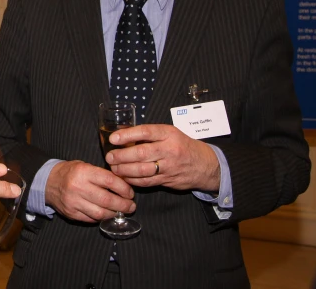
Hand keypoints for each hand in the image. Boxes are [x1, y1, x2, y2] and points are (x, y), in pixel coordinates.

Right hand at [44, 160, 134, 222]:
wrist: (48, 181)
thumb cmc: (70, 172)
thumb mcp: (85, 166)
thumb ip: (102, 175)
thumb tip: (123, 185)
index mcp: (83, 172)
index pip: (110, 181)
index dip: (124, 189)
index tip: (130, 193)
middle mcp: (78, 187)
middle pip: (107, 200)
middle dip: (123, 205)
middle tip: (131, 206)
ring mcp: (73, 202)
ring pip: (100, 213)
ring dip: (114, 214)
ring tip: (121, 211)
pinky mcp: (71, 213)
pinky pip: (91, 219)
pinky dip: (102, 218)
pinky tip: (107, 214)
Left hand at [105, 124, 220, 191]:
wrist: (206, 165)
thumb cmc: (183, 145)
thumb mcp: (170, 133)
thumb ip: (151, 135)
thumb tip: (124, 135)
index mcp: (168, 134)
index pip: (145, 132)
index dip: (127, 135)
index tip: (113, 138)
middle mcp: (169, 150)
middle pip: (141, 153)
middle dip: (121, 156)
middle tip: (109, 156)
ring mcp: (169, 167)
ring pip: (142, 170)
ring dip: (124, 170)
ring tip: (114, 168)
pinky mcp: (167, 180)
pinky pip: (146, 182)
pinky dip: (133, 180)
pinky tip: (124, 177)